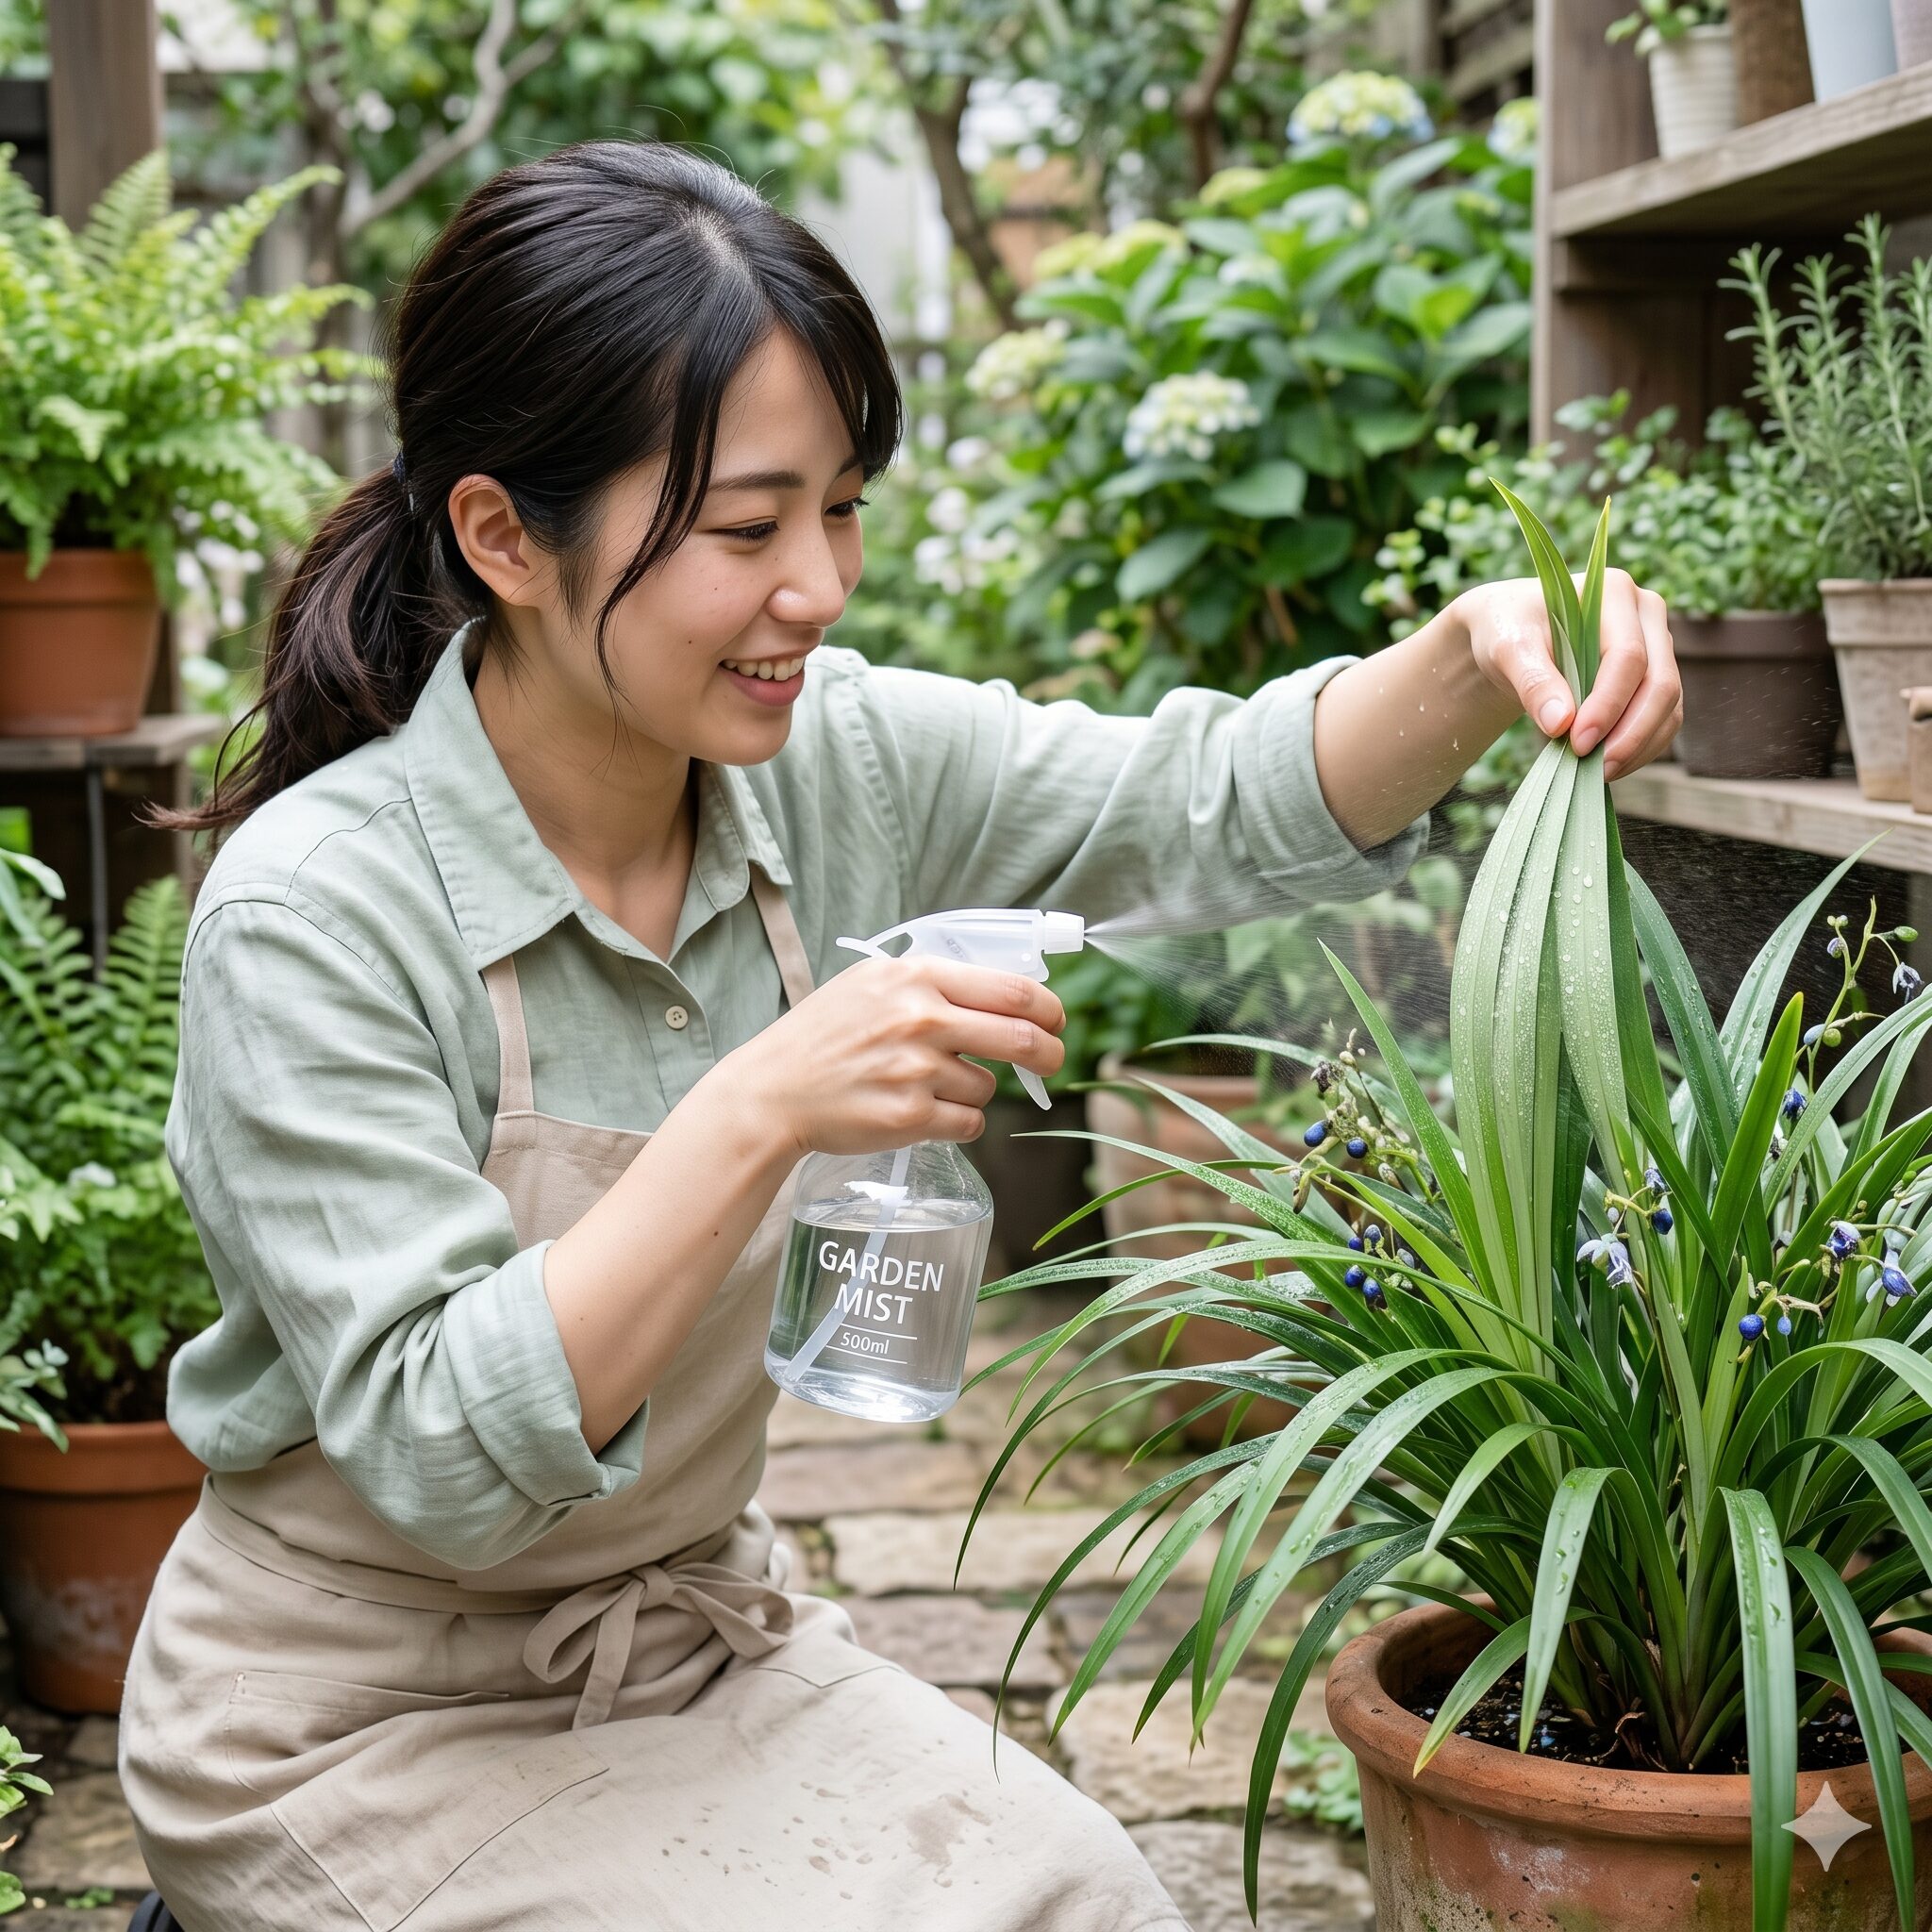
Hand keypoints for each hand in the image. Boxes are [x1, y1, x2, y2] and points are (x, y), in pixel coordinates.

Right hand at [725, 954, 1065, 1155]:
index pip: (1013, 989)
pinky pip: (969, 1123)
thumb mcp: (874, 983)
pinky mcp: (910, 1118)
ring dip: (974, 1090)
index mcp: (917, 976)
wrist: (773, 1090)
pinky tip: (924, 1112)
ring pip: (988, 1086)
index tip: (1055, 1020)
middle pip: (1021, 1038)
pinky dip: (959, 1122)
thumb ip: (935, 982)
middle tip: (1050, 1059)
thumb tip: (1008, 993)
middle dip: (1048, 1052)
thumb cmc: (825, 1035)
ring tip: (929, 1086)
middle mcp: (921, 1019)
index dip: (1048, 1008)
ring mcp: (916, 1070)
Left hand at [1453, 569, 1682, 780]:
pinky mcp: (1654, 674)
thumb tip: (1560, 722)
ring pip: (1669, 704)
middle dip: (1630, 733)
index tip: (1579, 743)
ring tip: (1599, 773)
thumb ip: (1533, 681)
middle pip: (1660, 683)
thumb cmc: (1507, 629)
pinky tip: (1609, 766)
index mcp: (1615, 593)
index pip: (1628, 657)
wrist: (1511, 632)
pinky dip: (1641, 746)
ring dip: (1639, 745)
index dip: (1608, 705)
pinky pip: (1663, 717)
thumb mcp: (1507, 647)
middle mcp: (1646, 614)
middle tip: (1595, 769)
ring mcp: (1657, 644)